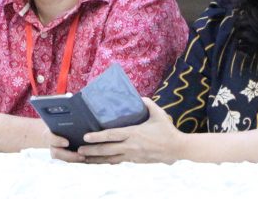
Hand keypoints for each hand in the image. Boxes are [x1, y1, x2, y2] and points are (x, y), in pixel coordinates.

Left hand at [51, 99, 182, 164]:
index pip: (112, 135)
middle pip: (108, 150)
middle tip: (79, 150)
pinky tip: (100, 162)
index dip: (98, 136)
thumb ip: (146, 102)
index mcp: (134, 133)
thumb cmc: (167, 129)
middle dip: (92, 150)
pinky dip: (109, 162)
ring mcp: (134, 156)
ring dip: (97, 159)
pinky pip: (119, 162)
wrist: (178, 149)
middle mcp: (132, 146)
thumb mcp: (157, 112)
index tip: (86, 137)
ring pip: (112, 159)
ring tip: (84, 159)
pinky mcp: (136, 161)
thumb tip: (137, 96)